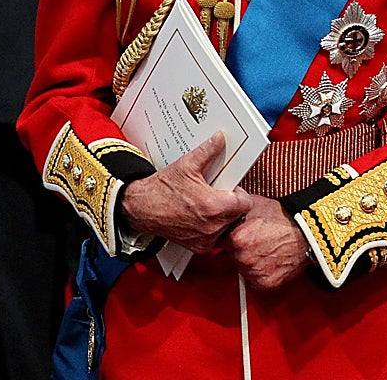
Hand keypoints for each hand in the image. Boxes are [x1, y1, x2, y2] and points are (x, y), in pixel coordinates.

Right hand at [119, 132, 251, 253]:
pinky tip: (201, 217)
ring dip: (223, 217)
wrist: (141, 208)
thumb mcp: (186, 166)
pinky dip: (213, 228)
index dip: (240, 194)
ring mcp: (205, 239)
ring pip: (228, 227)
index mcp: (213, 206)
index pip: (246, 203)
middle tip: (218, 195)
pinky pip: (216, 238)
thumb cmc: (162, 190)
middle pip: (238, 215)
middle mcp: (212, 226)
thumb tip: (220, 138)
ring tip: (208, 205)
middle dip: (231, 204)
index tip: (231, 189)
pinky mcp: (198, 247)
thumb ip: (208, 151)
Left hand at [222, 195, 310, 289]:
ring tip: (266, 249)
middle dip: (241, 249)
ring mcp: (254, 271)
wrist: (308, 233)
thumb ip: (237, 207)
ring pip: (243, 269)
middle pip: (232, 256)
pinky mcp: (265, 283)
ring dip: (250, 262)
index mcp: (237, 238)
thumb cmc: (286, 219)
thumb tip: (227, 205)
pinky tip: (270, 260)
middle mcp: (243, 256)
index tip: (241, 235)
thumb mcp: (257, 204)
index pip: (222, 241)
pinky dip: (261, 273)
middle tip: (257, 240)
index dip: (232, 237)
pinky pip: (255, 280)